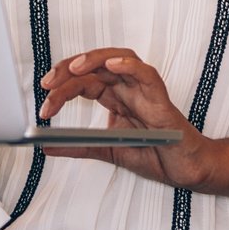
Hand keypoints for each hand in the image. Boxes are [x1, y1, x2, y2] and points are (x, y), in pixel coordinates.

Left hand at [37, 48, 217, 189]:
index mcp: (115, 97)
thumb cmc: (154, 155)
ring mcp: (144, 91)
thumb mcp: (106, 150)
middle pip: (96, 66)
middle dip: (69, 70)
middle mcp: (128, 88)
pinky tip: (113, 64)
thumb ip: (77, 145)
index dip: (62, 85)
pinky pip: (146, 74)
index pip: (84, 80)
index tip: (44, 100)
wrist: (184, 170)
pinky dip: (130, 65)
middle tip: (48, 83)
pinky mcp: (160, 99)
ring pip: (120, 59)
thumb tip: (44, 145)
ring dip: (95, 59)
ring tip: (75, 68)